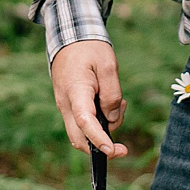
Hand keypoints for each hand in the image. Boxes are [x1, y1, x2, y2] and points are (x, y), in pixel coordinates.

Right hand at [50, 40, 127, 157]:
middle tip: (123, 148)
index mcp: (75, 91)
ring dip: (104, 128)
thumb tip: (111, 119)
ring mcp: (65, 106)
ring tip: (119, 102)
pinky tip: (110, 103)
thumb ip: (111, 94)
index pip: (85, 122)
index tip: (112, 151)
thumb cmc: (89, 49)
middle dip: (100, 147)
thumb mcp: (108, 65)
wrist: (69, 37)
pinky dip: (99, 121)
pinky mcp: (70, 105)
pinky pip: (83, 121)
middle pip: (78, 138)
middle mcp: (66, 103)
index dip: (98, 140)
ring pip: (82, 132)